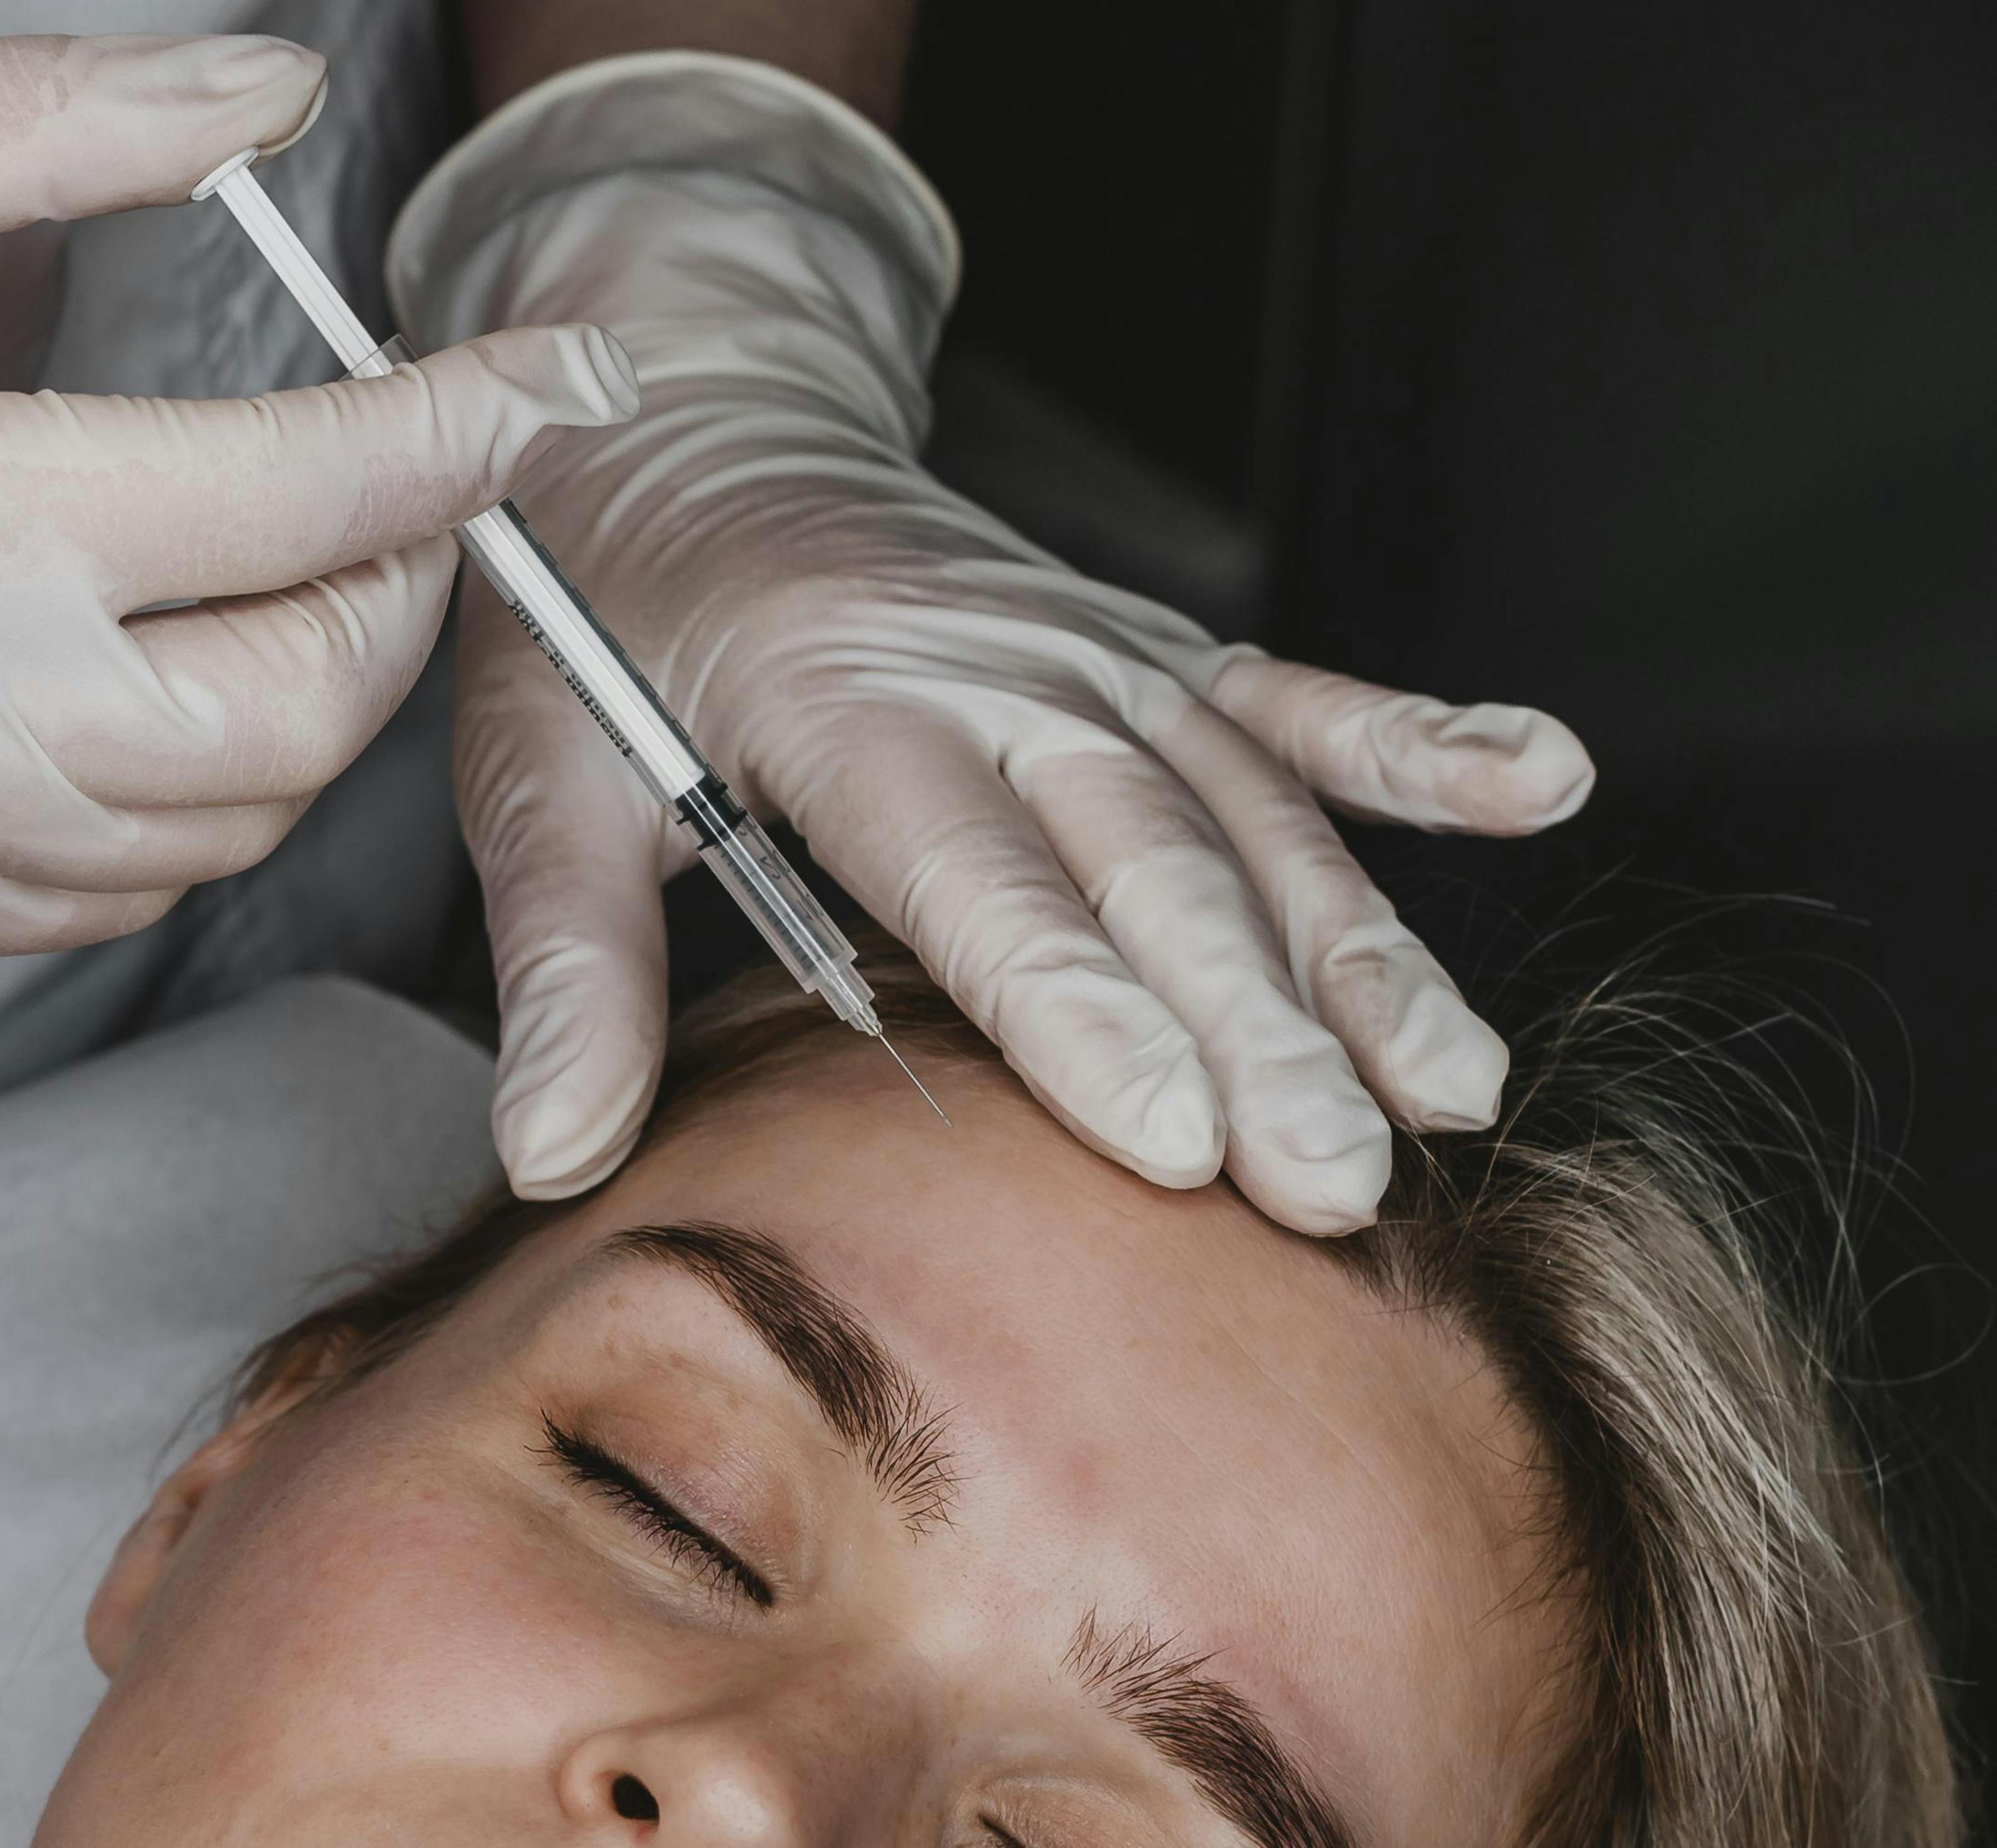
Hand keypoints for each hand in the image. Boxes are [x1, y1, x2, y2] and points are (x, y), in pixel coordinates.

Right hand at [0, 32, 635, 963]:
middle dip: (394, 592)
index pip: (294, 489)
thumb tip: (262, 93)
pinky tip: (158, 683)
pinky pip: (133, 885)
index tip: (567, 386)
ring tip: (281, 575)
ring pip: (239, 817)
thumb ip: (28, 125)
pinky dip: (199, 791)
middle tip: (393, 493)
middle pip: (303, 698)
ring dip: (307, 699)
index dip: (460, 430)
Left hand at [392, 56, 1591, 1230]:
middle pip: (1150, 869)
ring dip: (1358, 957)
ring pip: (1253, 816)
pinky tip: (1543, 781)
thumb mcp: (542, 780)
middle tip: (1332, 1185)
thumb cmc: (609, 621)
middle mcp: (1003, 674)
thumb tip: (551, 1156)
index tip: (1177, 1140)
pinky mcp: (1156, 653)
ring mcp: (1099, 657)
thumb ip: (568, 970)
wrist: (690, 423)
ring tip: (1451, 1090)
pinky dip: (1425, 738)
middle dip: (1256, 1035)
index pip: (981, 882)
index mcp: (845, 705)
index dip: (1084, 1013)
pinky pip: (1305, 697)